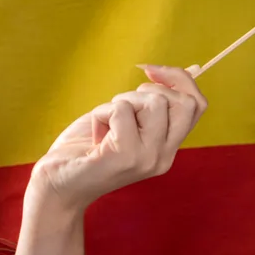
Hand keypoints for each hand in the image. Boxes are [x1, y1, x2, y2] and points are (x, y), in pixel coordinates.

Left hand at [28, 64, 208, 213]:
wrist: (58, 185)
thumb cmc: (85, 149)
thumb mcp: (125, 122)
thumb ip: (151, 104)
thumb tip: (191, 68)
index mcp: (167, 149)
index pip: (197, 105)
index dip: (179, 79)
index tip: (151, 71)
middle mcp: (164, 156)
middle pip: (184, 102)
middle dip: (151, 88)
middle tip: (121, 103)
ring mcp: (147, 157)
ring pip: (154, 102)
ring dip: (121, 101)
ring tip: (105, 122)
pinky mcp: (125, 156)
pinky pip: (121, 110)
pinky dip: (101, 113)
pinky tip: (95, 133)